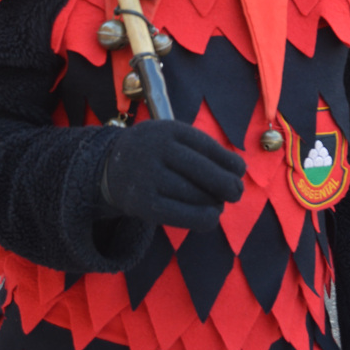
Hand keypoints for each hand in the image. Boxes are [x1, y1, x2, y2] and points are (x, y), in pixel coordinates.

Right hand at [101, 119, 244, 231]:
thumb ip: (202, 149)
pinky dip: (205, 219)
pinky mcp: (144, 204)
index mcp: (167, 130)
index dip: (229, 162)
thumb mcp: (173, 138)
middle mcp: (156, 150)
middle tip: (236, 193)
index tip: (240, 171)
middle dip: (228, 185)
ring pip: (197, 196)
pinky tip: (210, 216)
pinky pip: (185, 216)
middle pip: (205, 172)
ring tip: (217, 203)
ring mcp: (148, 178)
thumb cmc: (155, 153)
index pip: (207, 146)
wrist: (110, 167)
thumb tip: (239, 169)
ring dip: (216, 203)